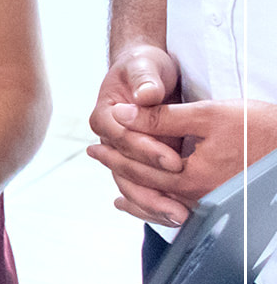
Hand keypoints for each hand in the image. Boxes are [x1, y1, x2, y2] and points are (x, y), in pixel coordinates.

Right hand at [87, 46, 184, 217]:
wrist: (147, 75)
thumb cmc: (144, 68)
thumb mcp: (145, 66)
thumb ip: (145, 81)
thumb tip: (144, 95)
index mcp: (104, 115)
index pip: (122, 138)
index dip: (146, 150)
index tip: (173, 161)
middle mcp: (108, 139)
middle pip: (122, 170)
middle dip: (150, 189)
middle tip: (176, 204)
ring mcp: (122, 155)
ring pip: (130, 185)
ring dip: (153, 204)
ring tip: (178, 217)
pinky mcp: (137, 164)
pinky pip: (143, 187)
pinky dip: (156, 203)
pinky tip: (173, 216)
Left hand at [95, 100, 276, 224]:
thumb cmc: (259, 127)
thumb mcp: (208, 114)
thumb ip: (162, 116)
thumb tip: (121, 113)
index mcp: (190, 175)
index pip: (139, 166)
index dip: (114, 154)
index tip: (95, 144)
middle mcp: (198, 197)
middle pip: (146, 186)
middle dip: (118, 169)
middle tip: (95, 155)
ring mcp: (211, 203)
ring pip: (162, 203)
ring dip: (137, 194)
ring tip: (117, 193)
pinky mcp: (221, 203)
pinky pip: (181, 210)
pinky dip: (160, 208)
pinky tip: (153, 207)